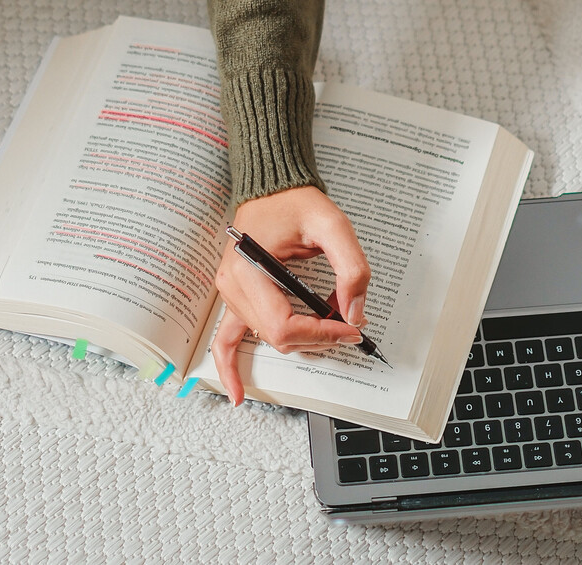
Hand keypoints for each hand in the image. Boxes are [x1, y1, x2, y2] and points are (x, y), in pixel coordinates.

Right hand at [211, 186, 370, 405]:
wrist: (272, 188)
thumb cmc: (295, 201)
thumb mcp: (333, 225)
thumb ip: (351, 268)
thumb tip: (355, 312)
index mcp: (249, 269)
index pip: (286, 325)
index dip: (323, 334)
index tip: (352, 328)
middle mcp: (232, 285)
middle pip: (279, 338)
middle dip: (320, 338)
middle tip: (352, 326)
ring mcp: (229, 294)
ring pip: (268, 339)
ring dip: (302, 340)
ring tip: (332, 331)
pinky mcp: (235, 297)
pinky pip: (226, 340)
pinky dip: (231, 366)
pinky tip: (238, 393)